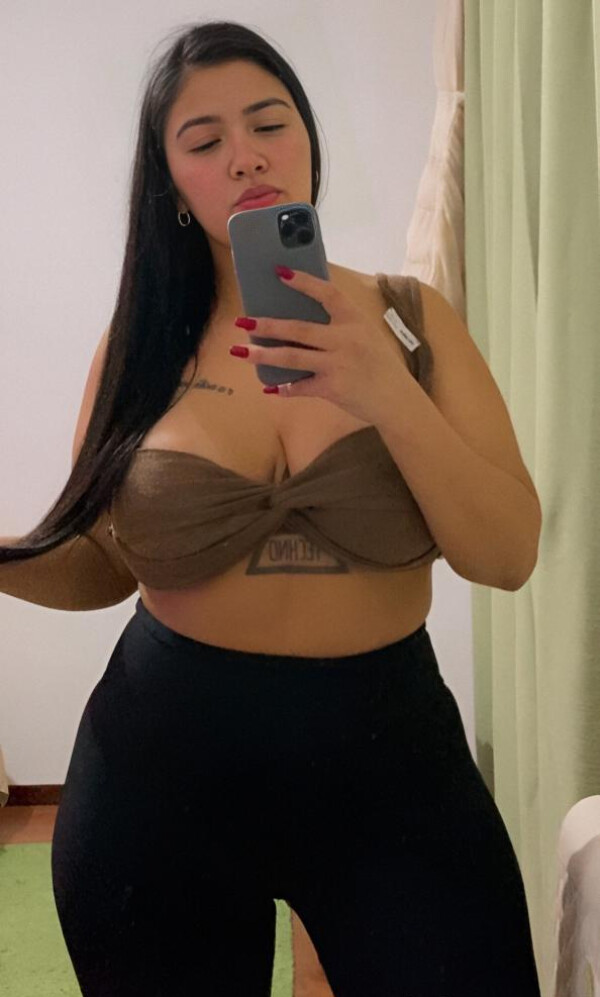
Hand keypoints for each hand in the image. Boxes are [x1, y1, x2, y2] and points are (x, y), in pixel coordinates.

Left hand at [230, 267, 408, 424]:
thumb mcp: (366, 336)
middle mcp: (344, 339)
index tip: (279, 272)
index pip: (326, 293)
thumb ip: (340, 327)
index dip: (303, 282)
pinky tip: (269, 388)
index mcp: (354, 320)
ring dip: (262, 355)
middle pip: (298, 328)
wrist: (397, 399)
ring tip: (239, 352)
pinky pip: (301, 386)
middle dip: (266, 325)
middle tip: (242, 321)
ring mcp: (337, 364)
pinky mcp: (333, 388)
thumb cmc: (380, 365)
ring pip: (291, 357)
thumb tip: (300, 325)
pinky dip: (284, 388)